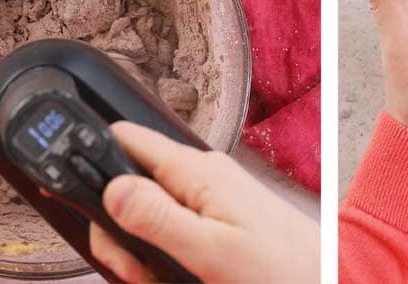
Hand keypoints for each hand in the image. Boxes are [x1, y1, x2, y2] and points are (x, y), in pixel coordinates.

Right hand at [89, 122, 318, 282]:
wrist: (324, 283)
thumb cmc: (281, 270)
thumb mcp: (209, 249)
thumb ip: (158, 218)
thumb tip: (112, 187)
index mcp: (197, 171)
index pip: (126, 139)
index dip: (94, 162)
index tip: (83, 201)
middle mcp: (200, 176)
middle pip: (128, 186)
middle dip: (120, 231)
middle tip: (137, 269)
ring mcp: (208, 199)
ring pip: (146, 217)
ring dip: (142, 254)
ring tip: (163, 280)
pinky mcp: (215, 221)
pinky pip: (171, 233)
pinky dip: (164, 260)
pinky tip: (177, 279)